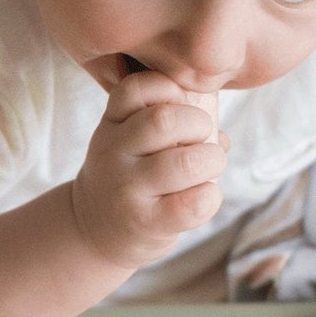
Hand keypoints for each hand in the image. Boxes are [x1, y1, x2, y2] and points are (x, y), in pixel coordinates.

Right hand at [70, 70, 227, 270]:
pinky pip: (192, 204)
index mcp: (112, 123)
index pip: (136, 88)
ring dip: (211, 160)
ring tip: (208, 167)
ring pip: (184, 162)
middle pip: (164, 121)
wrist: (96, 228)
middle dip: (199, 124)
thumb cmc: (129, 175)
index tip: (181, 104)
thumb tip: (219, 134)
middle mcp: (113, 152)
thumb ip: (167, 121)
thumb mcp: (128, 139)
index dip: (170, 88)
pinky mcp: (145, 222)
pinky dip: (210, 196)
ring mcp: (127, 189)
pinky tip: (204, 195)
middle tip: (202, 138)